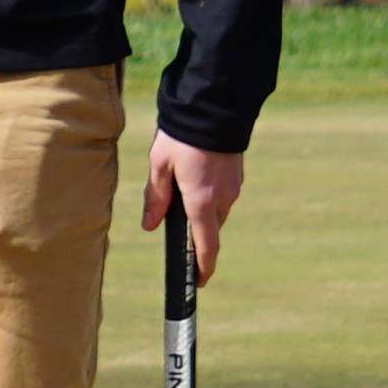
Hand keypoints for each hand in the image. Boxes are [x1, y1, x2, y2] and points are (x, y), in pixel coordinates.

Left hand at [141, 135, 244, 280]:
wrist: (214, 105)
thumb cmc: (182, 135)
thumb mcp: (160, 165)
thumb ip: (156, 197)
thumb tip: (151, 226)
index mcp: (201, 202)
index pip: (206, 246)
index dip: (203, 268)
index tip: (198, 282)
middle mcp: (222, 199)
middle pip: (209, 229)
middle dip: (196, 233)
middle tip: (176, 226)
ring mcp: (234, 187)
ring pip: (216, 211)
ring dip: (202, 211)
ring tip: (182, 189)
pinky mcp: (237, 175)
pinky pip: (223, 195)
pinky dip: (210, 196)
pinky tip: (196, 177)